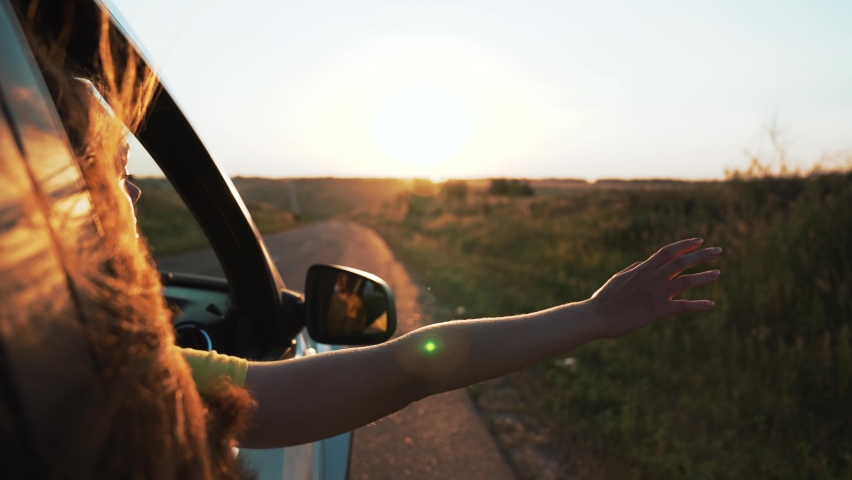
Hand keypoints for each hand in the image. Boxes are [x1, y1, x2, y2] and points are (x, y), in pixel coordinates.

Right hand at [587, 238, 720, 338]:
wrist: (598, 316)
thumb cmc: (606, 298)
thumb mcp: (620, 277)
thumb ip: (636, 269)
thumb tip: (646, 262)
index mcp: (643, 269)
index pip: (668, 251)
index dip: (685, 245)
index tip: (699, 240)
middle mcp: (652, 278)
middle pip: (681, 262)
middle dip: (701, 255)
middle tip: (717, 251)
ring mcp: (656, 293)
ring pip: (686, 281)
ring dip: (703, 277)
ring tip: (717, 273)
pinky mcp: (658, 310)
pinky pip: (683, 306)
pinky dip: (698, 305)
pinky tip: (711, 304)